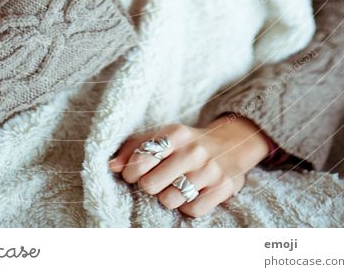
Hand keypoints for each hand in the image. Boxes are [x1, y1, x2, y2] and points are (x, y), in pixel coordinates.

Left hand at [107, 117, 270, 218]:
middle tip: (154, 182)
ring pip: (170, 200)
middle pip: (151, 184)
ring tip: (173, 187)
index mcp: (176, 133)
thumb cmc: (187, 144)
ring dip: (167, 198)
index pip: (141, 159)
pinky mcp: (223, 188)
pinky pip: (192, 211)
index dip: (130, 172)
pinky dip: (187, 207)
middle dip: (148, 186)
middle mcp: (194, 151)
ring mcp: (210, 170)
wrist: (231, 145)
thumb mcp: (163, 136)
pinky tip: (190, 195)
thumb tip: (111, 166)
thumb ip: (134, 147)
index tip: (132, 174)